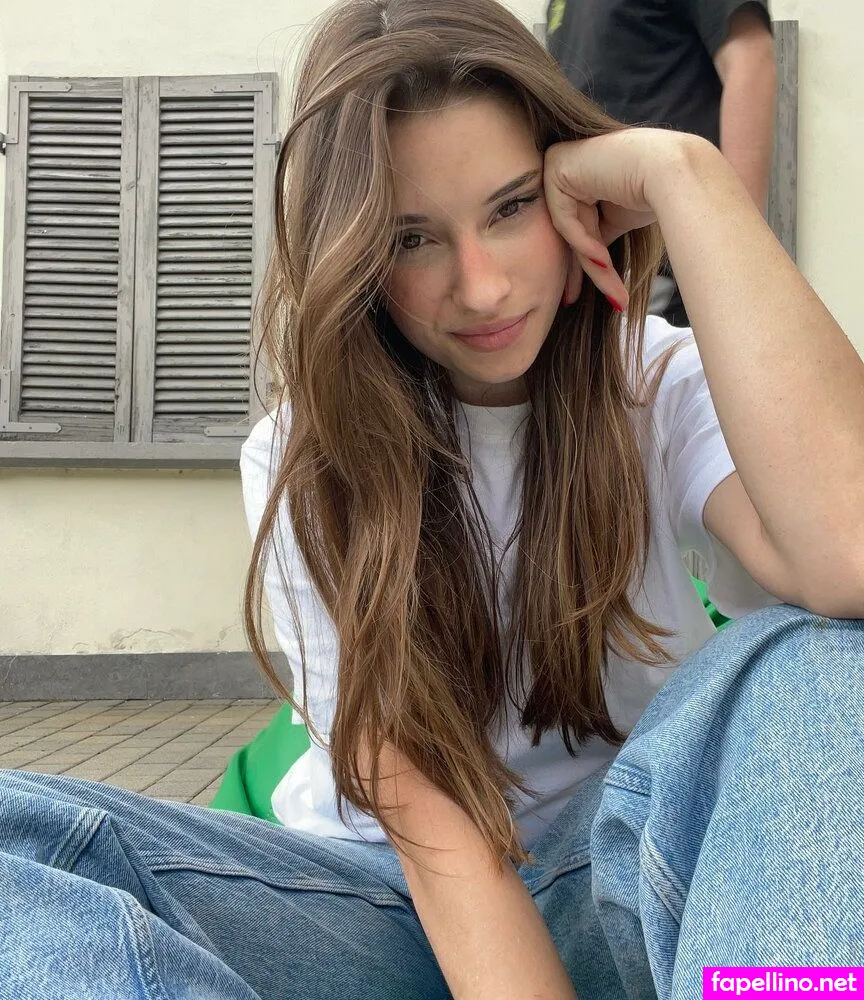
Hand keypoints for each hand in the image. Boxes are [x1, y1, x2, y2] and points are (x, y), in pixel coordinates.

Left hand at [543, 128, 693, 308]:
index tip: (577, 296)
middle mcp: (567, 165)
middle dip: (577, 271)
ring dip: (592, 266)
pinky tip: (604, 260)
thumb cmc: (659, 192)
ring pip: (569, 230)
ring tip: (615, 292)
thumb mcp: (618, 218)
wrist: (676, 171)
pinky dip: (584, 242)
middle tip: (573, 302)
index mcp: (581, 174)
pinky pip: (564, 218)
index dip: (580, 264)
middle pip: (569, 231)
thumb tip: (588, 263)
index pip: (574, 226)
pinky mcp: (558, 165)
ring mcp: (560, 163)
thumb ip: (596, 233)